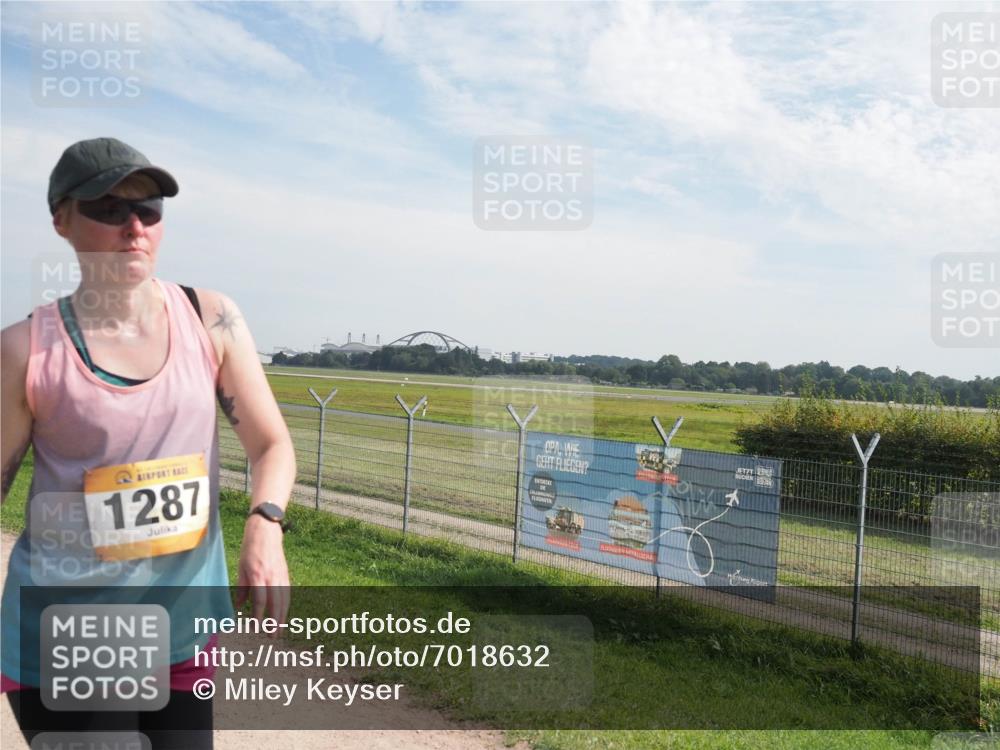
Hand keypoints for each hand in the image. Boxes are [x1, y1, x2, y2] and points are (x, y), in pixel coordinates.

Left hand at [236, 514, 289, 635]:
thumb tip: (239, 606)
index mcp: (258, 575)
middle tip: (272, 636)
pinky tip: (284, 614)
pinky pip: (287, 593)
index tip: (255, 628)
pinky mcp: (285, 573)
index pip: (259, 601)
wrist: (266, 532)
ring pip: (284, 600)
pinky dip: (286, 605)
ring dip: (282, 616)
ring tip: (279, 629)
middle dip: (274, 622)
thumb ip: (241, 588)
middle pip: (275, 603)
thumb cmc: (250, 549)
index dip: (258, 616)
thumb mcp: (241, 568)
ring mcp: (280, 575)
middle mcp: (271, 577)